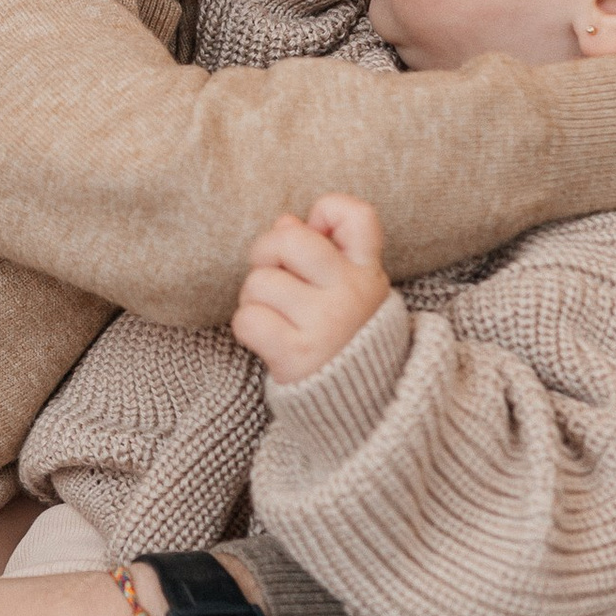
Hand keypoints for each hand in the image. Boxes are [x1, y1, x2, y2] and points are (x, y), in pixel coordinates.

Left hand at [235, 194, 393, 382]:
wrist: (358, 403)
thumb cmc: (342, 332)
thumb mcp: (347, 287)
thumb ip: (323, 248)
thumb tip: (286, 222)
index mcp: (367, 271)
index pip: (357, 215)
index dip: (327, 212)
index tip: (318, 235)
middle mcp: (351, 293)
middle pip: (287, 239)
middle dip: (266, 254)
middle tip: (275, 276)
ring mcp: (326, 323)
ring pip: (259, 282)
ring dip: (255, 298)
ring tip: (277, 316)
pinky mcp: (298, 354)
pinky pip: (248, 319)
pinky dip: (249, 327)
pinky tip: (269, 338)